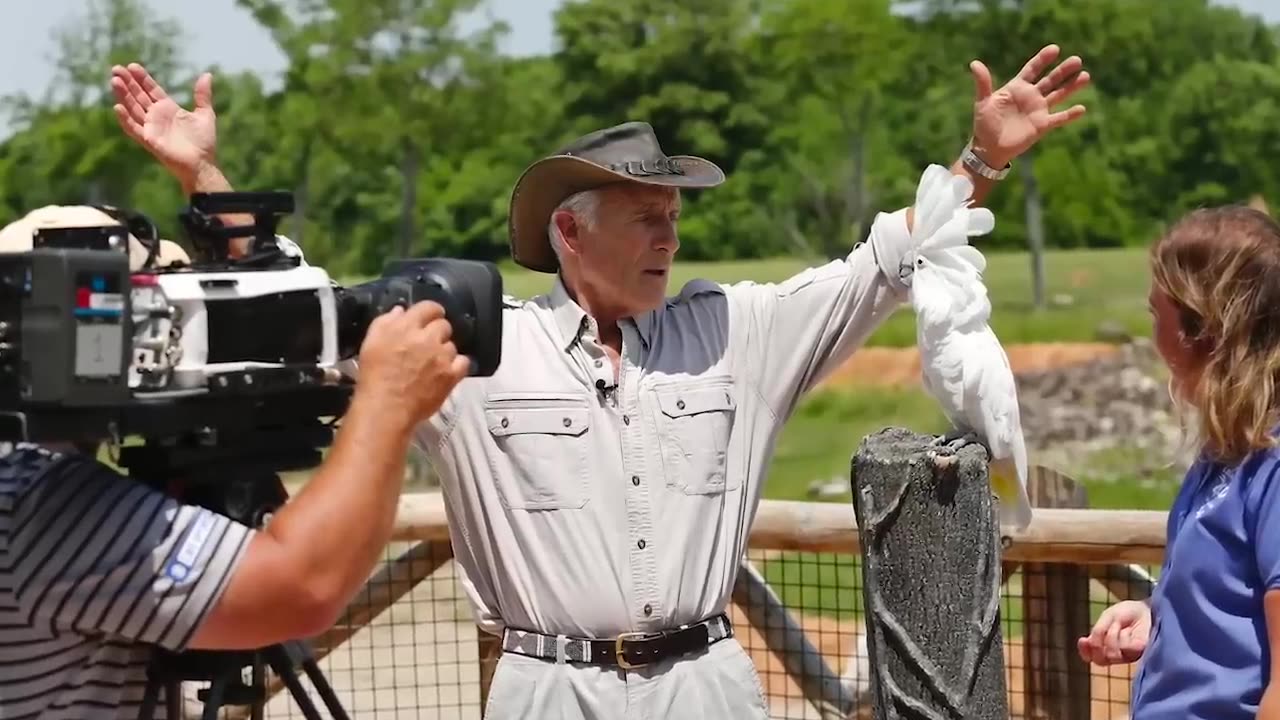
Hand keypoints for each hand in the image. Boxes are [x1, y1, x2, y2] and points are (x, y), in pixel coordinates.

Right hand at [110, 63, 217, 189]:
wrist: (202, 164)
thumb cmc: (204, 142)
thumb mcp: (205, 114)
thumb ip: (203, 95)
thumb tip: (207, 74)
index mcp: (168, 108)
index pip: (151, 90)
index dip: (142, 78)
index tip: (132, 66)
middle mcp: (156, 117)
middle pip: (138, 96)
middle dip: (128, 83)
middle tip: (116, 69)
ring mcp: (150, 128)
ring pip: (132, 108)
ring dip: (123, 96)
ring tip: (115, 81)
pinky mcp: (148, 140)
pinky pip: (133, 129)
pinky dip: (125, 119)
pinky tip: (118, 106)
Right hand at [355, 301, 470, 426]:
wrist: (386, 407)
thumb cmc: (374, 376)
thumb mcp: (371, 341)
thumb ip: (386, 321)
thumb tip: (401, 311)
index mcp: (406, 326)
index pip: (429, 307)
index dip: (430, 312)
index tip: (428, 318)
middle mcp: (427, 338)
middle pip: (443, 325)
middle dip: (437, 332)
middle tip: (427, 344)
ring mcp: (442, 356)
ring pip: (452, 345)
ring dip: (444, 350)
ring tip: (432, 362)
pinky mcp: (451, 375)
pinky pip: (463, 362)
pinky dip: (457, 365)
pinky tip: (447, 370)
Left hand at [969, 44, 1090, 167]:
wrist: (988, 148)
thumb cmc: (984, 124)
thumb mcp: (983, 102)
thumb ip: (983, 83)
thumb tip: (974, 64)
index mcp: (1017, 87)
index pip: (1033, 69)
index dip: (1043, 59)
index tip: (1055, 49)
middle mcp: (1031, 96)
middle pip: (1050, 80)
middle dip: (1063, 71)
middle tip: (1077, 60)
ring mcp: (1038, 110)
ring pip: (1059, 95)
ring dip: (1072, 86)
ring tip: (1085, 76)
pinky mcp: (1042, 125)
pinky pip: (1059, 118)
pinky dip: (1070, 115)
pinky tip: (1081, 108)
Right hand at [1077, 600, 1150, 665]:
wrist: (1147, 608)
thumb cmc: (1128, 613)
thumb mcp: (1107, 617)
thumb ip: (1097, 631)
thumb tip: (1087, 643)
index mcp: (1106, 648)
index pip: (1091, 657)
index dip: (1085, 651)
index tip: (1083, 641)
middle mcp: (1117, 655)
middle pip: (1100, 660)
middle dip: (1098, 646)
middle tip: (1103, 631)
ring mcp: (1129, 655)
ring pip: (1111, 653)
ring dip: (1111, 637)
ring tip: (1118, 625)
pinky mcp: (1140, 652)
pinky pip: (1124, 648)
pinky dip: (1121, 638)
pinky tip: (1126, 630)